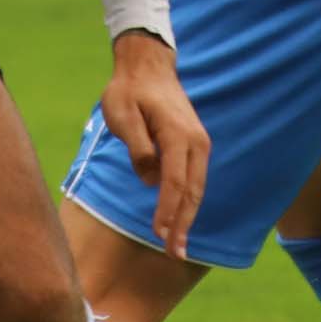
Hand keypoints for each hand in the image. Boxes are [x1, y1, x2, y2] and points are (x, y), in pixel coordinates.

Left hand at [99, 29, 207, 256]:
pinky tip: (178, 222)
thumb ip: (137, 147)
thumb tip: (149, 180)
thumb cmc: (129, 91)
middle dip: (182, 225)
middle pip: (191, 191)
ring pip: (196, 189)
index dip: (167, 212)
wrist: (147, 67)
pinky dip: (187, 203)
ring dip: (187, 218)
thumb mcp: (122, 115)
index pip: (175, 182)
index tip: (159, 235)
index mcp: (177, 135)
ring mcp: (198, 144)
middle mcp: (195, 142)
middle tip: (173, 255)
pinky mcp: (194, 146)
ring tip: (177, 247)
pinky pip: (193, 180)